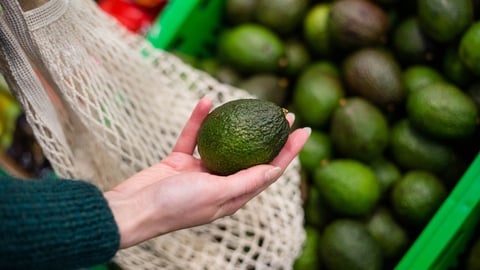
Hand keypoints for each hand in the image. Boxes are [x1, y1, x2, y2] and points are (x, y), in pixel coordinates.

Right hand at [104, 97, 309, 247]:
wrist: (132, 209)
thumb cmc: (175, 207)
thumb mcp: (215, 194)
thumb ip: (244, 181)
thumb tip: (275, 170)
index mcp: (233, 196)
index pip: (269, 171)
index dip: (289, 151)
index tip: (304, 130)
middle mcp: (220, 183)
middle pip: (252, 155)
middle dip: (271, 135)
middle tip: (284, 113)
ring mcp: (200, 171)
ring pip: (224, 142)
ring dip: (237, 123)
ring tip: (253, 103)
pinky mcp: (180, 161)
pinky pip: (193, 136)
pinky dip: (199, 120)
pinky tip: (205, 101)